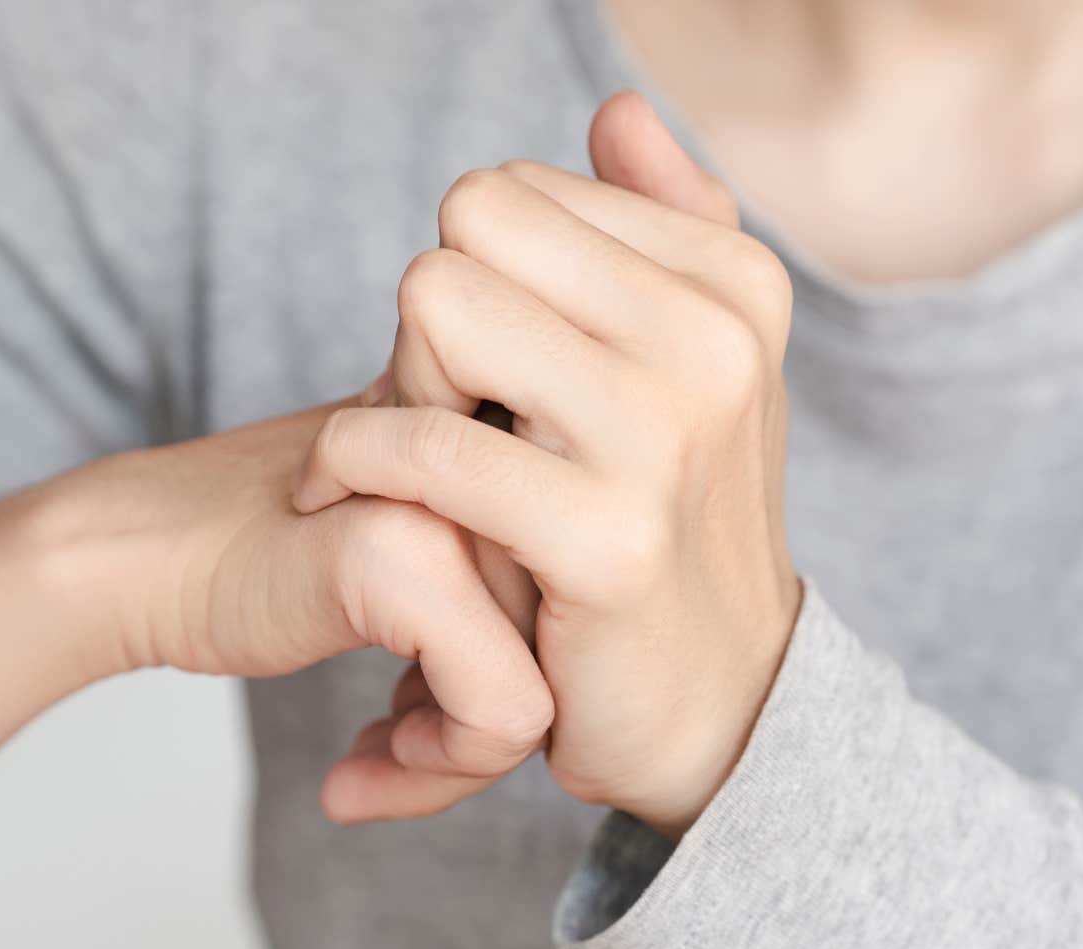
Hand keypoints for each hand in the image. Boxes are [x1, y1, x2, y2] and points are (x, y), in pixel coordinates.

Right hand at [32, 402, 550, 814]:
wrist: (132, 550)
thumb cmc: (259, 563)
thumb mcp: (406, 564)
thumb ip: (497, 592)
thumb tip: (574, 703)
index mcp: (508, 440)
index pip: (588, 585)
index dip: (528, 671)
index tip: (432, 717)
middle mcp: (495, 455)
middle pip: (572, 638)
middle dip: (486, 727)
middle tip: (394, 753)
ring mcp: (453, 500)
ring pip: (550, 682)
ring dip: (457, 758)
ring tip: (373, 758)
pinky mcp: (405, 558)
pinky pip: (500, 714)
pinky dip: (439, 767)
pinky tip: (354, 771)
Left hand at [297, 93, 801, 837]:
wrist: (718, 704)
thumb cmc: (674, 523)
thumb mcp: (695, 365)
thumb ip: (662, 225)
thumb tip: (617, 109)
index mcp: (730, 281)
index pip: (512, 195)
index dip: (466, 278)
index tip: (474, 370)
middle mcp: (715, 337)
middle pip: (468, 227)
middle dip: (423, 322)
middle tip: (432, 414)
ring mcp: (665, 435)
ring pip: (437, 302)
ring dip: (392, 385)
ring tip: (409, 463)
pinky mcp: (603, 538)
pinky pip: (420, 440)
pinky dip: (354, 465)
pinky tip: (353, 505)